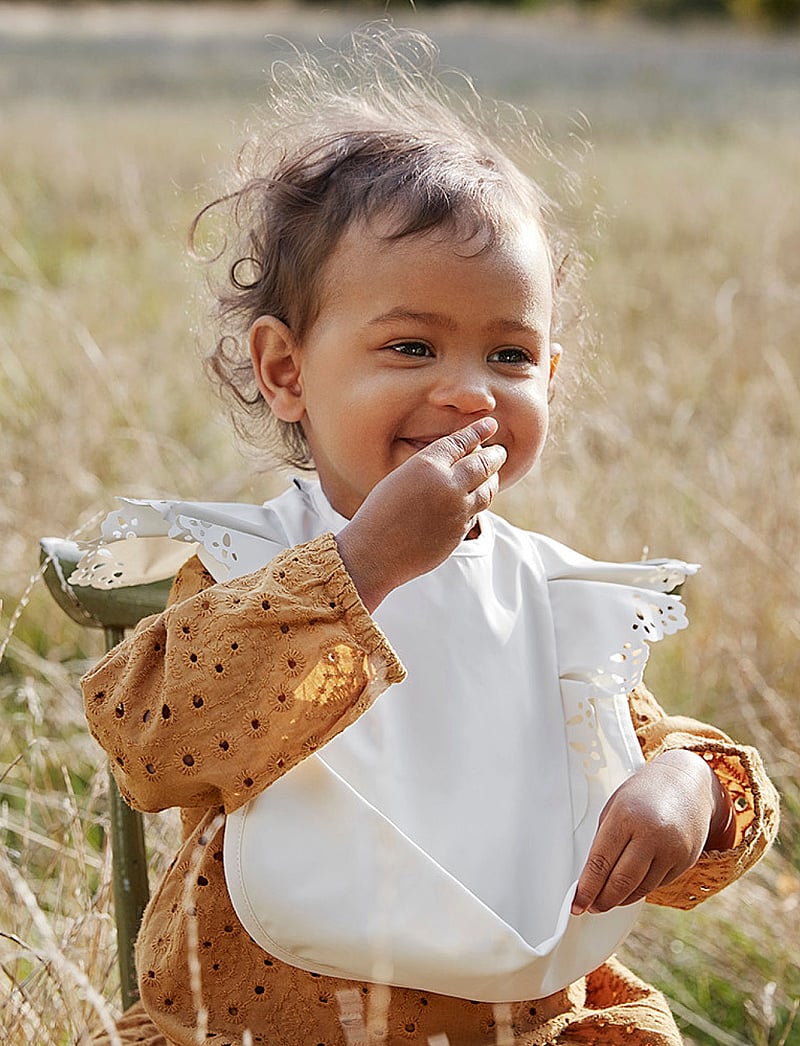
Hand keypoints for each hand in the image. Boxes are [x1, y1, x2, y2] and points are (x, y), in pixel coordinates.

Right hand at [336, 417, 505, 610]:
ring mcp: (457, 511)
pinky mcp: (459, 533)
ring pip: (487, 491)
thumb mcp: (400, 477)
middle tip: (500, 451)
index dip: (479, 431)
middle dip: (495, 455)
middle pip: (483, 464)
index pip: (462, 441)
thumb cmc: (379, 512)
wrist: (373, 553)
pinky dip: (478, 502)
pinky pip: (475, 513)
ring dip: (493, 479)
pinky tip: (477, 499)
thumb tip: (459, 462)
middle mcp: (447, 486)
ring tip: (494, 473)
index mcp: (428, 465)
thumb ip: (430, 468)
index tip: (491, 424)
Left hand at [571, 749, 733, 914]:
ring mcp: (672, 849)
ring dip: (621, 899)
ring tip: (607, 900)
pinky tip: (631, 888)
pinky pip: (658, 884)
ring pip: (640, 888)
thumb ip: (605, 839)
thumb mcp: (616, 807)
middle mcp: (650, 834)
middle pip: (621, 882)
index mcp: (625, 817)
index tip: (577, 903)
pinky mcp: (686, 860)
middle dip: (602, 900)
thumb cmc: (645, 793)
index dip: (587, 888)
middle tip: (591, 907)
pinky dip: (641, 890)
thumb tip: (592, 875)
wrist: (687, 782)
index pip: (600, 862)